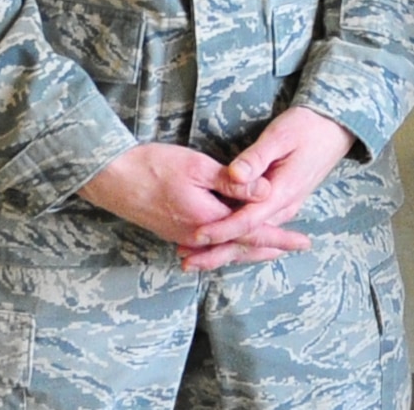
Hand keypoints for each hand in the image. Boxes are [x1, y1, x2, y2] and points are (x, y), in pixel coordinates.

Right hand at [77, 143, 308, 265]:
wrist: (110, 177)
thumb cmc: (153, 165)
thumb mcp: (197, 166)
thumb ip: (232, 182)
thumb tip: (266, 193)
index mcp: (207, 220)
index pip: (252, 233)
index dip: (280, 237)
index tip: (303, 241)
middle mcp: (196, 236)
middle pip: (240, 247)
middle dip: (269, 247)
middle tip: (295, 247)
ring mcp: (182, 237)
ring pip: (224, 248)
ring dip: (249, 248)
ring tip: (271, 248)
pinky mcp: (172, 232)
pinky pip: (208, 246)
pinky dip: (227, 245)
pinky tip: (232, 240)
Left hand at [181, 108, 356, 270]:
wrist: (334, 129)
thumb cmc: (307, 127)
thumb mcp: (280, 136)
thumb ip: (256, 159)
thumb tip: (234, 176)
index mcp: (283, 193)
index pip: (247, 220)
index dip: (221, 230)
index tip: (196, 236)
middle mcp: (285, 207)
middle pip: (247, 238)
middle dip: (217, 251)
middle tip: (186, 261)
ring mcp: (285, 208)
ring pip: (252, 237)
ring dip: (224, 249)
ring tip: (194, 258)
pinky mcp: (282, 204)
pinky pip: (257, 229)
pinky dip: (238, 241)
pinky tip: (220, 246)